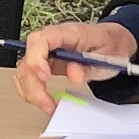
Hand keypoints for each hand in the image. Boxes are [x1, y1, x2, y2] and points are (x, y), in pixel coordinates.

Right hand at [13, 19, 138, 114]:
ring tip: (48, 105)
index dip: (37, 59)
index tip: (44, 77)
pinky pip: (29, 77)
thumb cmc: (110, 45)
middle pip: (28, 59)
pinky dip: (32, 91)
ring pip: (24, 71)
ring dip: (31, 91)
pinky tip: (44, 100)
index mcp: (68, 33)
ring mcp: (46, 52)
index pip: (41, 40)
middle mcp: (52, 41)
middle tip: (48, 103)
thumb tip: (73, 75)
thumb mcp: (108, 57)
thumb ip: (90, 67)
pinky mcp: (44, 64)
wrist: (113, 42)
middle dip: (33, 84)